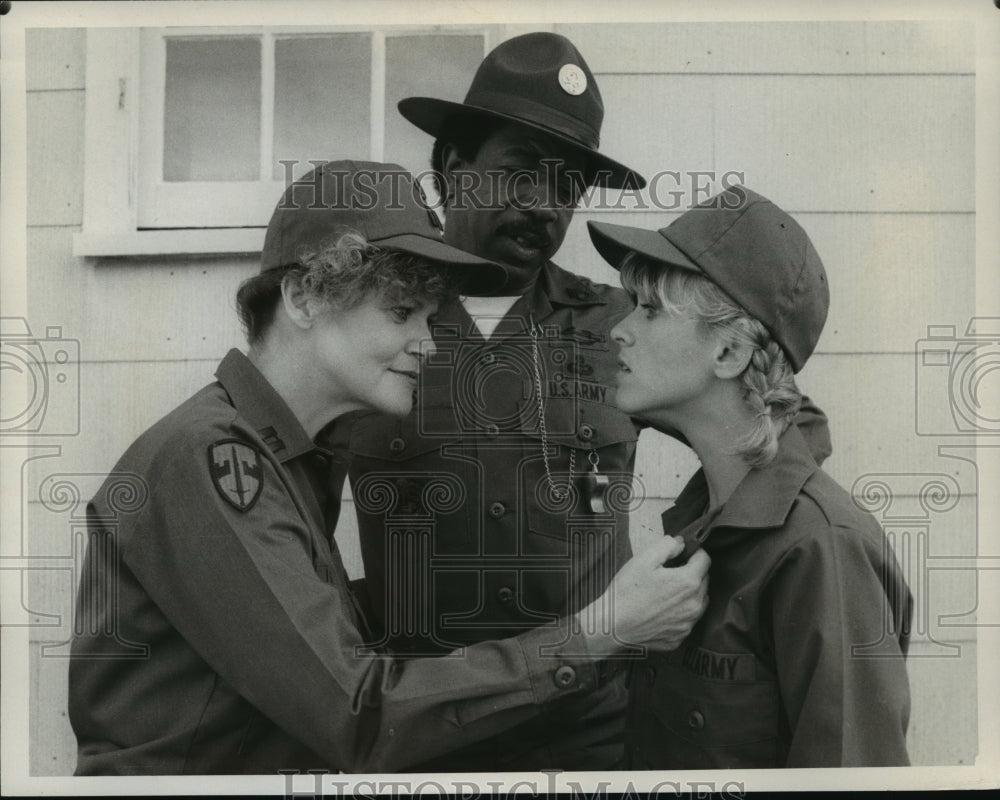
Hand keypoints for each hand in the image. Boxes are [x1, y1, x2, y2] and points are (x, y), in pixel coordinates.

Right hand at [577, 536, 709, 655]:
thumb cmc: (626, 592)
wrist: (612, 626)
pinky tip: (662, 610)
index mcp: (688, 582)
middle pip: (704, 580)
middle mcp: (694, 604)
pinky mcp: (680, 637)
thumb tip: (680, 543)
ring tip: (666, 592)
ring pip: (699, 601)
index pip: (705, 560)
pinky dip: (681, 613)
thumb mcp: (643, 559)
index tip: (682, 554)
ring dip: (690, 594)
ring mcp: (688, 623)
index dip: (694, 553)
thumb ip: (667, 546)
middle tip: (669, 573)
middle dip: (692, 573)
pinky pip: (688, 620)